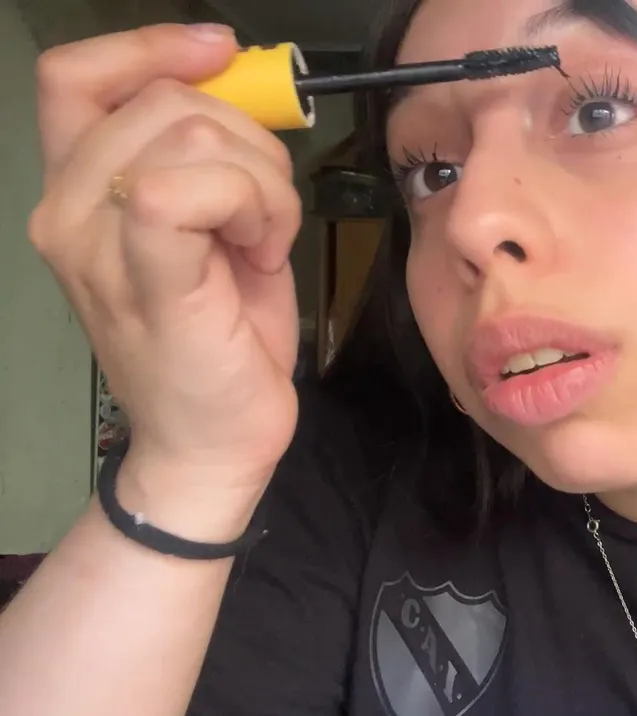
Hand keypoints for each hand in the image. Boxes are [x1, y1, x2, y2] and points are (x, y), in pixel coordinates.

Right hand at [28, 24, 302, 502]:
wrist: (211, 442)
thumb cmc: (221, 337)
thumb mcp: (210, 225)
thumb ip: (202, 155)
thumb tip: (229, 77)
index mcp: (78, 191)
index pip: (76, 76)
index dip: (150, 47)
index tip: (220, 53)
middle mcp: (65, 210)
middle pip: (165, 99)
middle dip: (251, 141)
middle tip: (265, 213)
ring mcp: (93, 246)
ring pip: (191, 133)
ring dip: (262, 180)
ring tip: (262, 240)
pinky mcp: (142, 278)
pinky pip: (186, 189)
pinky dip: (253, 204)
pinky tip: (262, 252)